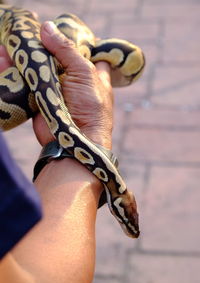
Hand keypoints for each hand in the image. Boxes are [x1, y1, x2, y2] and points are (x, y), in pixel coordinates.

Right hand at [0, 21, 112, 148]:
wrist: (75, 139)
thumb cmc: (90, 107)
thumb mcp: (84, 73)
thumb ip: (66, 50)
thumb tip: (47, 27)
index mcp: (92, 73)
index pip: (86, 52)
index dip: (75, 42)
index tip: (61, 34)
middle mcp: (74, 80)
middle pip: (56, 58)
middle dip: (42, 46)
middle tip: (28, 35)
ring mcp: (56, 89)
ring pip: (37, 68)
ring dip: (24, 57)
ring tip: (10, 46)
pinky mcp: (40, 99)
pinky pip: (26, 82)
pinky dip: (14, 73)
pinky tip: (4, 61)